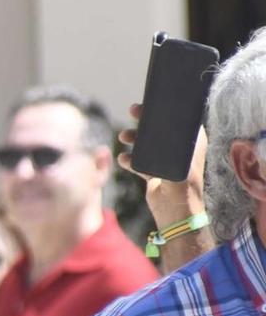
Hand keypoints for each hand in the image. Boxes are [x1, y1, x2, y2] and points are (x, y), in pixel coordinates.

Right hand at [119, 102, 207, 225]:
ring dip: (135, 139)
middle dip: (146, 121)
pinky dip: (130, 160)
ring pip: (148, 144)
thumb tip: (157, 123)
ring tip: (123, 137)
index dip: (165, 110)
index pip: (178, 120)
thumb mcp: (179, 158)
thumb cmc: (183, 184)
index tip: (151, 103)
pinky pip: (139, 162)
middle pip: (161, 129)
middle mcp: (180, 150)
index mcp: (192, 143)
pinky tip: (123, 159)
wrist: (176, 212)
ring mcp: (166, 162)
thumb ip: (171, 141)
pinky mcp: (154, 174)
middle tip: (133, 110)